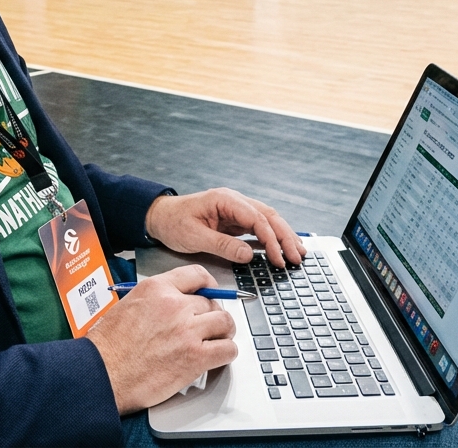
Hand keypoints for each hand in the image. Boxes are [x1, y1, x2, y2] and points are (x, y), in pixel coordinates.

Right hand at [85, 265, 236, 414]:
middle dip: (211, 315)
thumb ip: (155, 300)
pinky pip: (227, 349)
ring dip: (223, 333)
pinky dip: (226, 353)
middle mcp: (175, 305)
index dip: (209, 286)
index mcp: (157, 288)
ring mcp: (187, 330)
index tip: (211, 293)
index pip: (197, 275)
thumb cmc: (108, 345)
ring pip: (224, 323)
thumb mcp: (128, 305)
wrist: (103, 373)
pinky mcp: (195, 357)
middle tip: (208, 327)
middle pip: (212, 303)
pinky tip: (216, 358)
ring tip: (217, 341)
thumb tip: (174, 305)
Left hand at [145, 188, 305, 268]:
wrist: (159, 217)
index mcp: (224, 199)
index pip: (256, 218)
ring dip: (283, 236)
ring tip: (297, 253)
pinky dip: (271, 238)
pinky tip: (281, 249)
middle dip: (285, 237)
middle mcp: (233, 201)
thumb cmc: (173, 223)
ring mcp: (235, 210)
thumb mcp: (194, 236)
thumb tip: (248, 254)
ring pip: (267, 220)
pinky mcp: (234, 220)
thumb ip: (222, 245)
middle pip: (268, 216)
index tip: (278, 258)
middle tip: (297, 257)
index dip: (271, 239)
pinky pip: (258, 228)